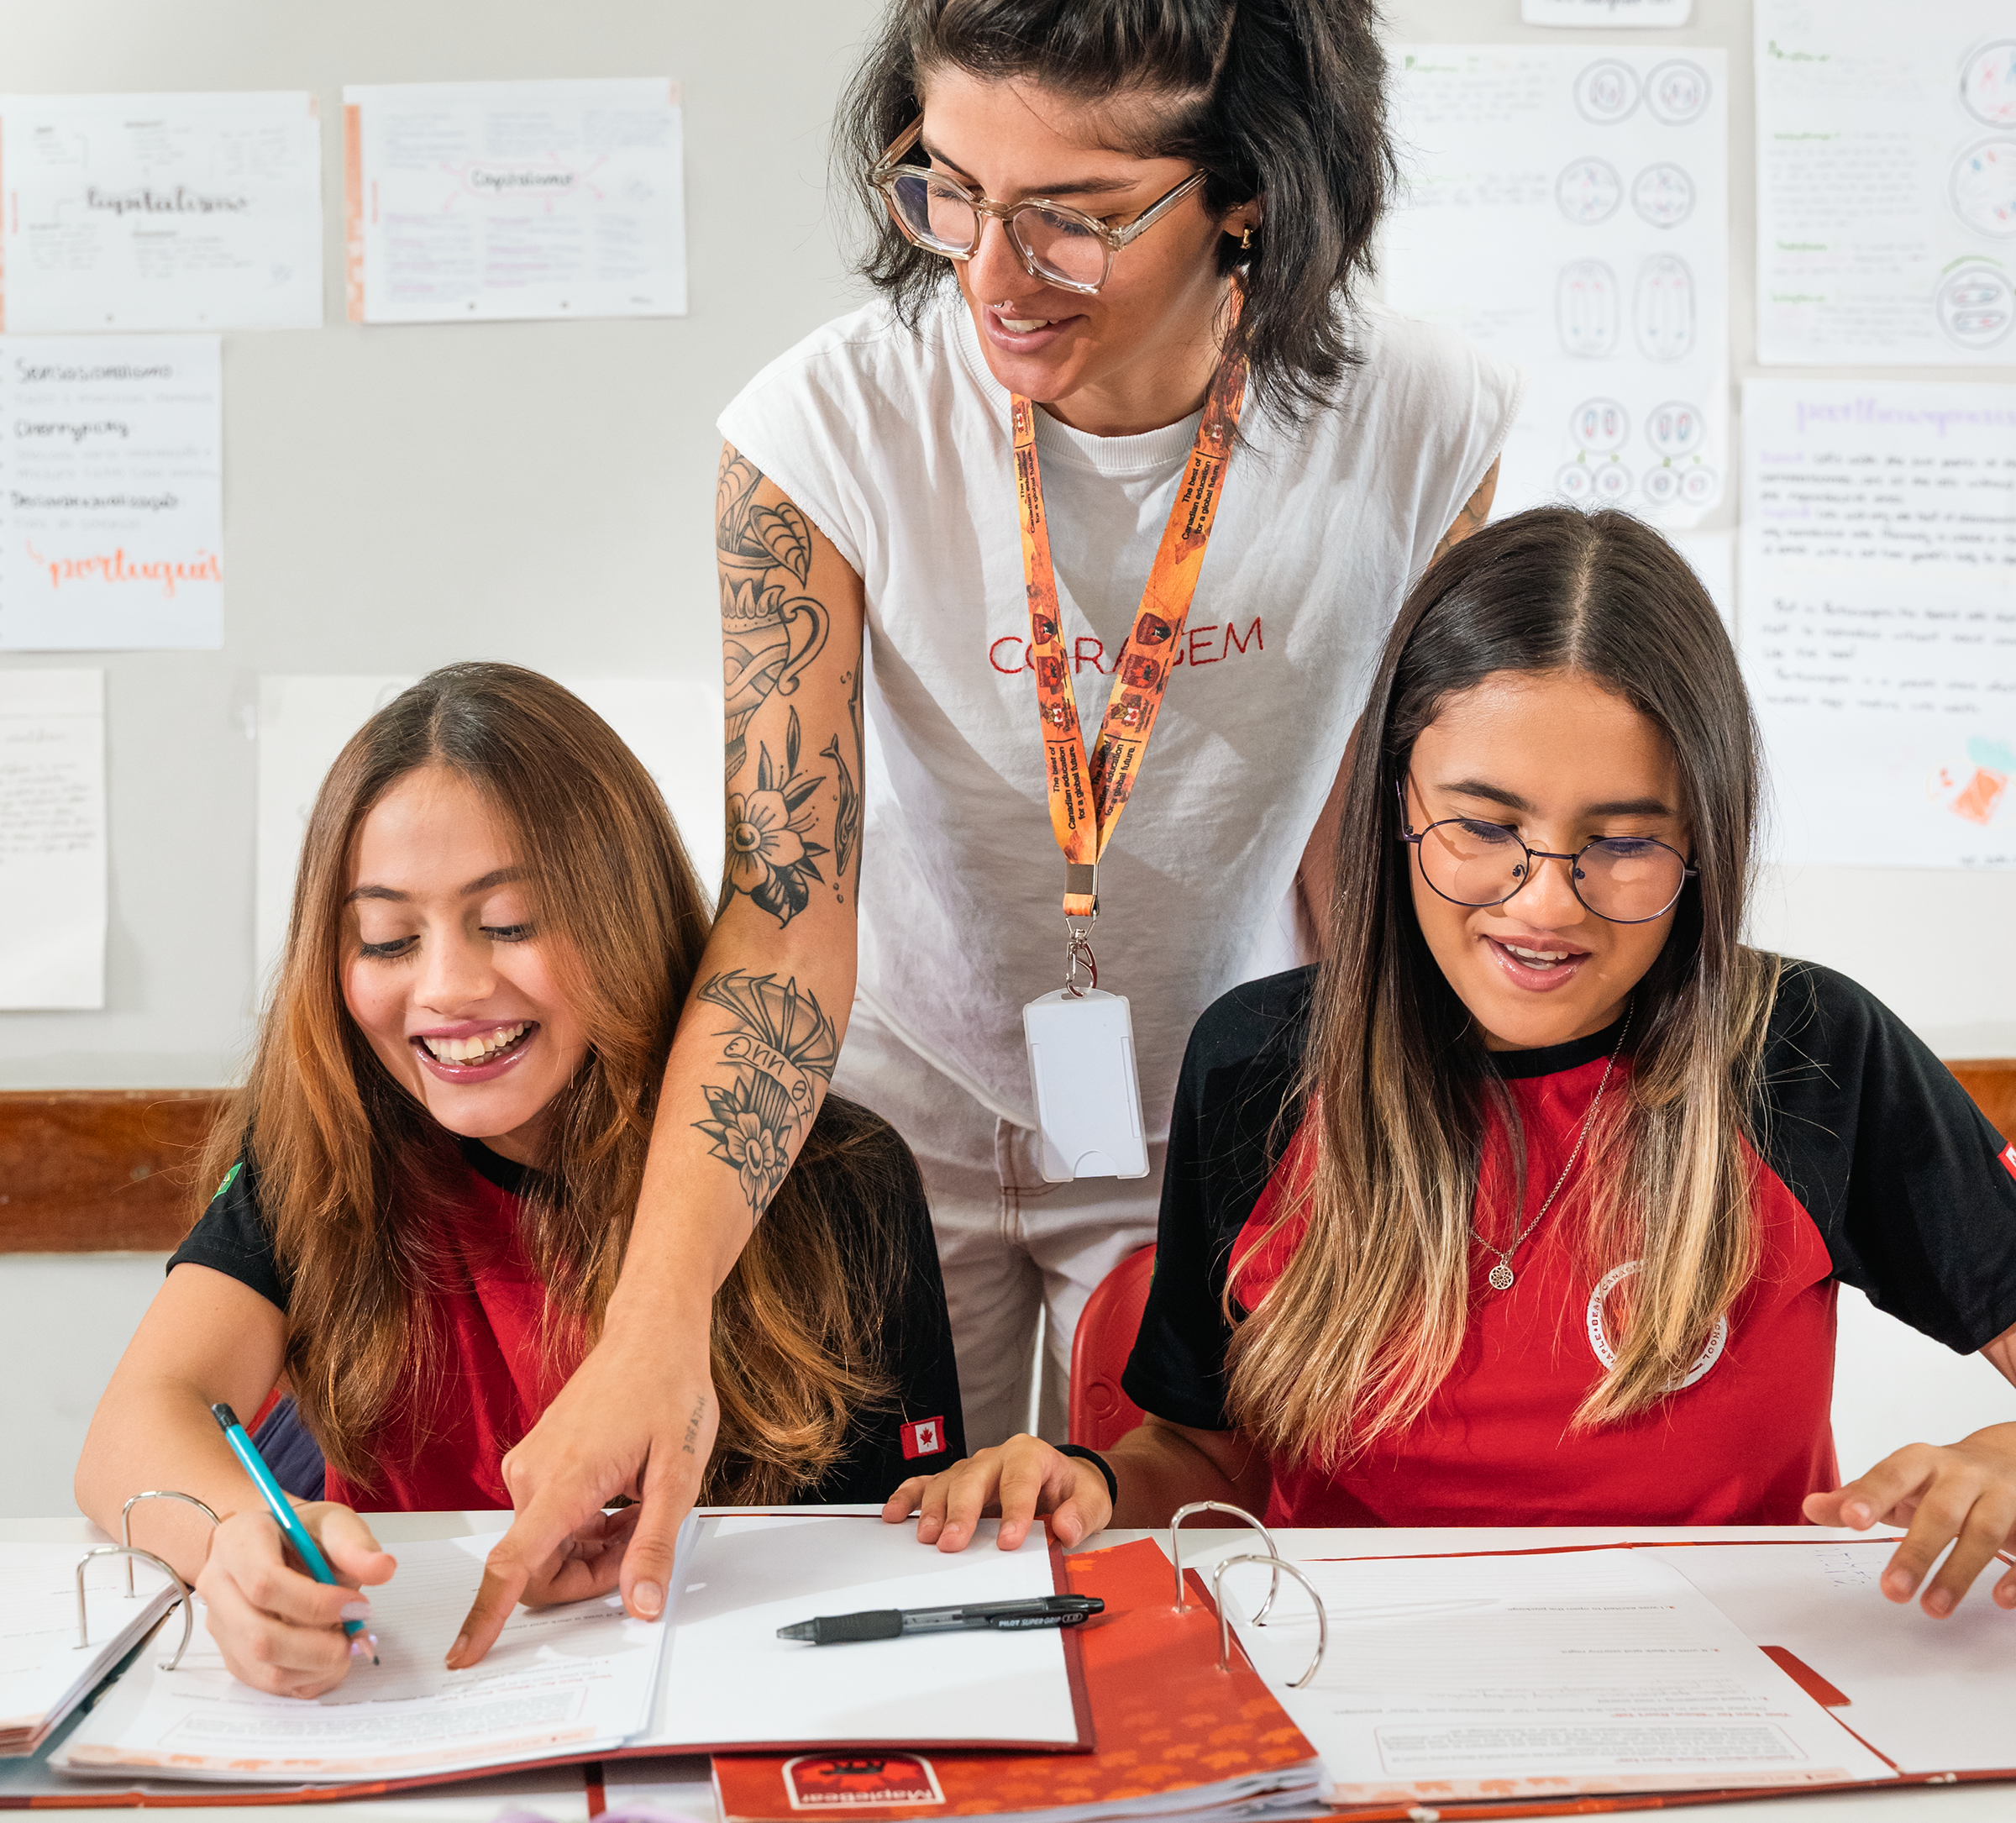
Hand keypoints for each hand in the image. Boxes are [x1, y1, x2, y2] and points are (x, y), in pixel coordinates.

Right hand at [195, 1504, 394, 1698]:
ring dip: (312, 1666)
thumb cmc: (304, 1533)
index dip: (315, 1603)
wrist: (277, 1545)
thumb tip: (383, 1569)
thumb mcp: (334, 1523)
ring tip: (345, 1646)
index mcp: (238, 1541)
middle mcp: (218, 1584)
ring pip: (260, 1665)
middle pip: (258, 1634)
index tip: (357, 1605)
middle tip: (354, 1636)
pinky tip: (328, 1660)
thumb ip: (356, 1545)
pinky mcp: (230, 1651)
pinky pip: (263, 1680)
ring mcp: (219, 1622)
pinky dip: (303, 1677)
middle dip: (316, 1646)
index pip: (265, 1582)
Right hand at [448, 1317, 717, 1668]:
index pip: (512, 1563)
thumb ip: (655, 1545)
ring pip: (547, 1545)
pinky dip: (586, 1526)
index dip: (485, 1616)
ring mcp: (531, 1465)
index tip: (463, 1655)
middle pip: (540, 1566)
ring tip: (643, 1511)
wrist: (652, 1333)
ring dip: (593, 1549)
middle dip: (590, 1574)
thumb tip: (642, 1604)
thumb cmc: (668, 1388)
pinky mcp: (538, 1461)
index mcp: (564, 1480)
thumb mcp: (679, 1474)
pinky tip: (625, 1499)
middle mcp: (533, 1474)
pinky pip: (550, 1519)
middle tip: (644, 1546)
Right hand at [882, 1434, 1112, 1553]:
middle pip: (974, 1479)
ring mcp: (973, 1469)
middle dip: (963, 1511)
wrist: (1062, 1481)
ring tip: (927, 1536)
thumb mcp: (1093, 1500)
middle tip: (954, 1542)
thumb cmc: (1072, 1489)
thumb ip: (1082, 1514)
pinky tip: (896, 1513)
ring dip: (934, 1508)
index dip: (1014, 1510)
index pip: (1020, 1480)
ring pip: (947, 1482)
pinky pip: (927, 1484)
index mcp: (1031, 1455)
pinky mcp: (957, 1483)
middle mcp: (997, 1458)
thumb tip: (1065, 1527)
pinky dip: (909, 1496)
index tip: (1009, 1540)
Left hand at [1803, 1422, 2015, 1616]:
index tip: (1850, 1520)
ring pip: (1984, 1532)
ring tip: (1933, 1609)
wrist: (2010, 1457)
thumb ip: (1857, 1496)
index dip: (1871, 1495)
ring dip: (1959, 1573)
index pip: (1892, 1475)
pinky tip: (2000, 1600)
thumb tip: (1811, 1507)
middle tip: (1892, 1591)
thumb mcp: (1898, 1481)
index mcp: (1923, 1462)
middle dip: (1917, 1551)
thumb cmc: (1941, 1478)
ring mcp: (2003, 1496)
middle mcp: (1964, 1476)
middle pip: (1941, 1511)